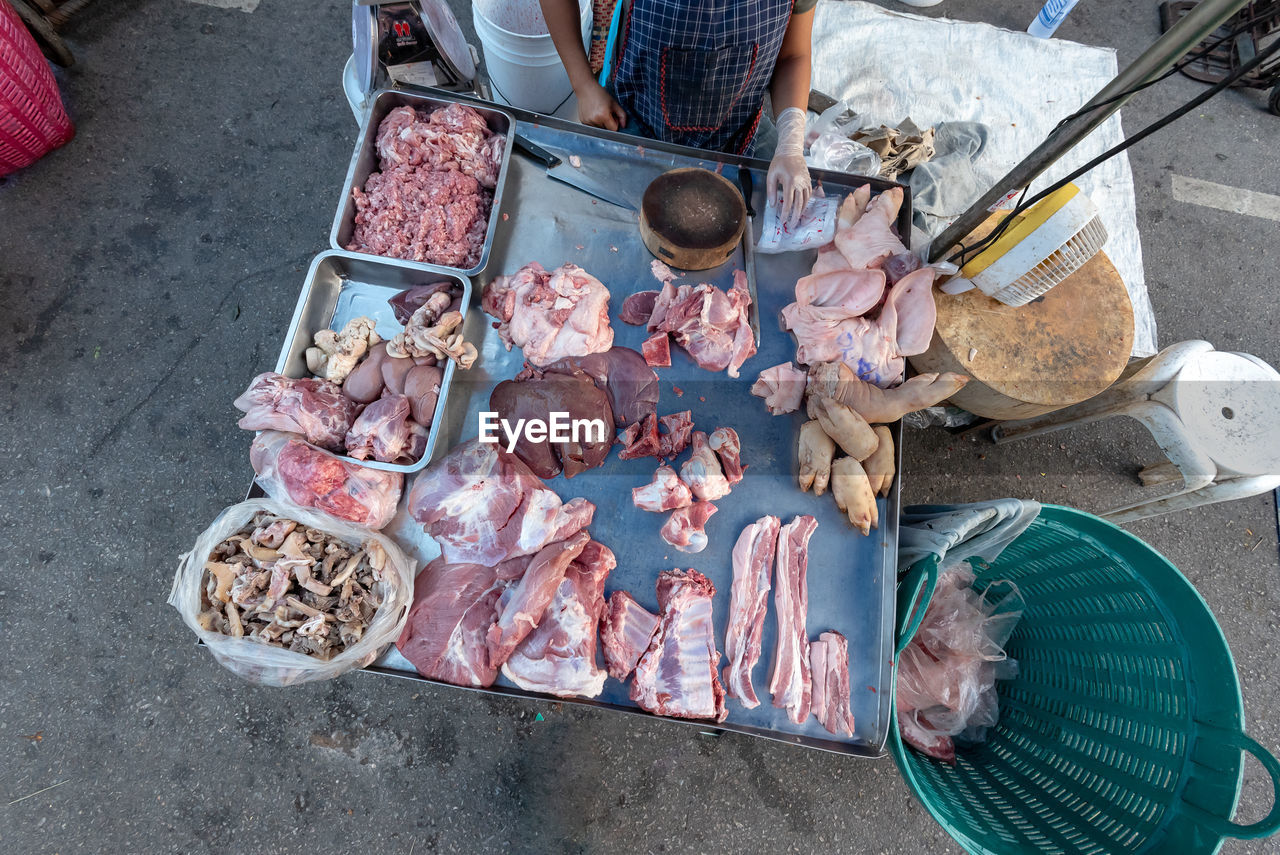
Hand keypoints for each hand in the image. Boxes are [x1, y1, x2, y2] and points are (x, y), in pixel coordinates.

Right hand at [575, 80, 627, 130]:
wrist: (586, 88)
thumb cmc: (600, 94)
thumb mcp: (614, 103)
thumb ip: (622, 115)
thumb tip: (624, 126)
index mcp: (603, 115)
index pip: (613, 129)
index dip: (615, 123)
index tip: (613, 116)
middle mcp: (594, 120)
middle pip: (606, 130)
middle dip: (608, 123)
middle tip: (605, 112)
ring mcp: (587, 121)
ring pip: (599, 129)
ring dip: (601, 123)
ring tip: (599, 112)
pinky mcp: (583, 122)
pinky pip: (592, 127)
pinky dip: (595, 122)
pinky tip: (593, 113)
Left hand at [768, 107, 811, 228]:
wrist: (791, 151)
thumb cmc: (779, 162)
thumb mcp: (771, 176)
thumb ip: (771, 191)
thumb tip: (773, 205)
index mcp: (790, 182)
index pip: (788, 202)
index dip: (786, 213)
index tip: (783, 221)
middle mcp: (800, 183)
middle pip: (799, 204)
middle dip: (795, 216)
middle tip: (792, 225)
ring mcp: (806, 182)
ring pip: (805, 201)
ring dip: (801, 212)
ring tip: (797, 220)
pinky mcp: (809, 181)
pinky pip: (809, 195)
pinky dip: (806, 204)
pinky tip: (802, 209)